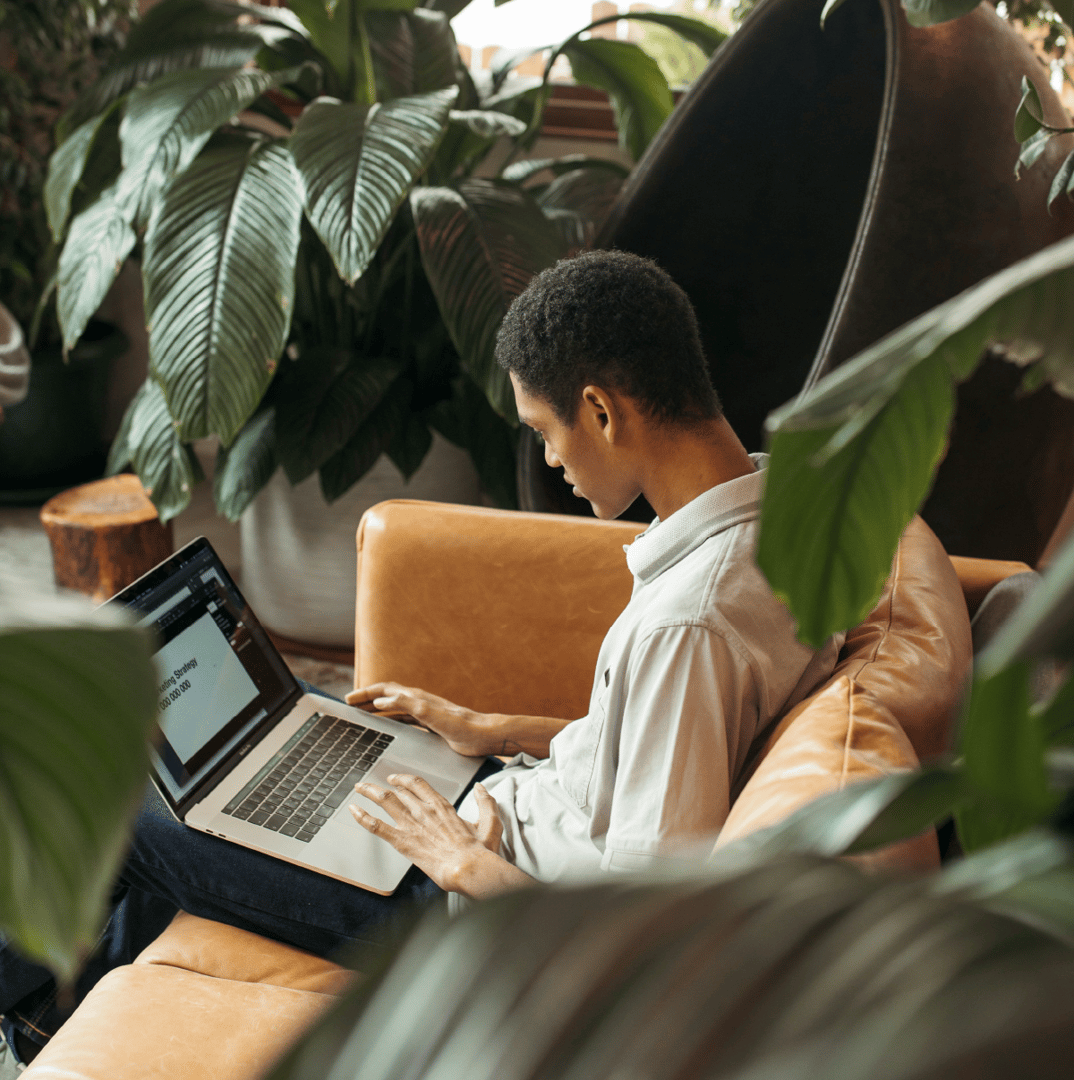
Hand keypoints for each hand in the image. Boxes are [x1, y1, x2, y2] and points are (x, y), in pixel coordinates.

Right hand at [346, 683, 499, 756]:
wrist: (484, 735)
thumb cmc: (462, 726)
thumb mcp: (432, 715)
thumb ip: (407, 706)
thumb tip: (381, 701)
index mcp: (417, 698)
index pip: (385, 690)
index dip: (365, 693)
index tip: (348, 699)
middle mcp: (419, 702)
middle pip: (387, 696)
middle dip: (367, 699)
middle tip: (349, 705)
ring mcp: (425, 713)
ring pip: (394, 708)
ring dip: (377, 710)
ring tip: (362, 715)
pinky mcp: (430, 725)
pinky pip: (404, 720)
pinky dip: (390, 721)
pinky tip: (387, 729)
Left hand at [349, 774, 506, 893]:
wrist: (468, 868)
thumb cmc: (479, 851)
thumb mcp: (490, 823)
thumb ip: (486, 803)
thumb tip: (482, 789)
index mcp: (442, 805)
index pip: (417, 784)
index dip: (403, 779)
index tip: (395, 779)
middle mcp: (424, 810)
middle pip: (398, 790)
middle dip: (382, 785)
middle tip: (371, 784)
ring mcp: (412, 824)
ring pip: (385, 801)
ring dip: (369, 792)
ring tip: (359, 788)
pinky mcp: (403, 841)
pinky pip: (377, 826)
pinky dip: (363, 817)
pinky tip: (353, 811)